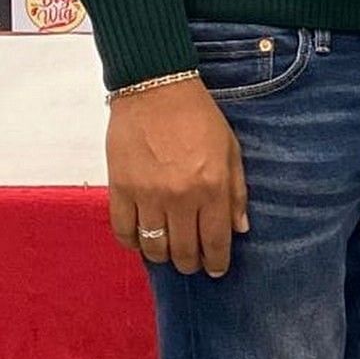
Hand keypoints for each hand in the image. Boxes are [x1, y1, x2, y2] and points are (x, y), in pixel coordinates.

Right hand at [107, 78, 249, 278]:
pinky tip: (141, 240)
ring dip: (163, 256)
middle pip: (184, 250)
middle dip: (190, 263)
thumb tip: (239, 229)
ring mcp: (147, 195)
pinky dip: (132, 242)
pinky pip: (124, 230)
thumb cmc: (198, 117)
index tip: (216, 269)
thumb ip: (237, 191)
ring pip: (154, 247)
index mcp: (211, 187)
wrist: (155, 88)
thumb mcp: (231, 150)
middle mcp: (180, 197)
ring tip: (168, 252)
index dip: (216, 262)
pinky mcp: (120, 189)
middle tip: (192, 262)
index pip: (214, 240)